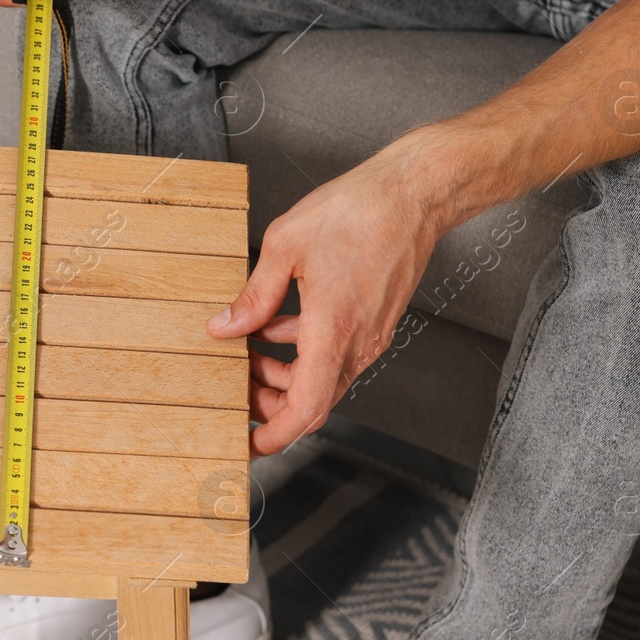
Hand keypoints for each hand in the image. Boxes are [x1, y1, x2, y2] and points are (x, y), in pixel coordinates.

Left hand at [208, 151, 446, 457]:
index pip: (306, 410)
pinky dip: (300, 351)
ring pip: (320, 378)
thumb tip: (224, 327)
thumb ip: (254, 295)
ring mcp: (370, 335)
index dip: (275, 435)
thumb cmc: (358, 211)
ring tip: (246, 349)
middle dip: (268, 403)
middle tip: (235, 386)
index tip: (249, 446)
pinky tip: (273, 324)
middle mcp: (358, 344)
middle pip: (310, 401)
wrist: (415, 193)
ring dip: (282, 375)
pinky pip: (333, 354)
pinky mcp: (373, 322)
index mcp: (334, 331)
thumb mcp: (286, 246)